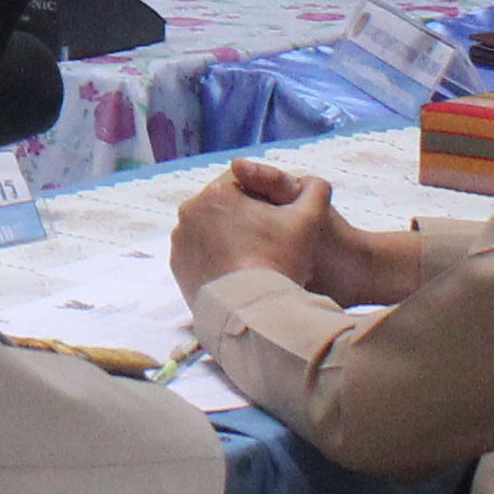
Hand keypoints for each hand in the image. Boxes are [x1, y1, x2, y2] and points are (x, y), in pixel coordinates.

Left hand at [171, 160, 331, 298]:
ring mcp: (180, 240)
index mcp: (216, 192)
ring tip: (257, 258)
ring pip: (212, 229)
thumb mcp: (307, 222)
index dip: (267, 195)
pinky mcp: (177, 266)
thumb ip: (315, 193)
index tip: (281, 216)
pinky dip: (216, 259)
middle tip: (271, 240)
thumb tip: (316, 184)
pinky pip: (201, 255)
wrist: (250, 312)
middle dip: (246, 217)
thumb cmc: (279, 262)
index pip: (245, 181)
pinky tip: (238, 271)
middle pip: (226, 206)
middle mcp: (189, 211)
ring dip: (230, 237)